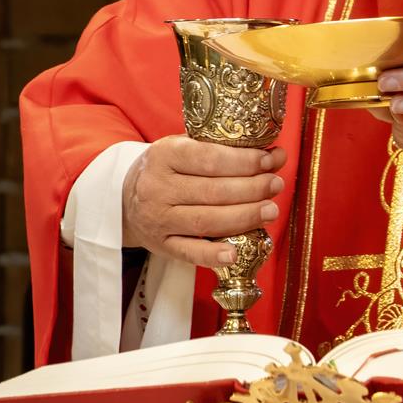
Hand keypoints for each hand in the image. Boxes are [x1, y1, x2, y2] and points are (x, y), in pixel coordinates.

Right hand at [122, 137, 285, 269]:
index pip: (210, 158)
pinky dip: (213, 255)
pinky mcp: (161, 245)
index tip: (270, 160)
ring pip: (206, 221)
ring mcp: (158, 219)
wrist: (125, 198)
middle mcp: (158, 187)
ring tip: (271, 210)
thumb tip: (276, 155)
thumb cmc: (168, 168)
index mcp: (165, 155)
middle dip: (252, 188)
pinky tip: (235, 253)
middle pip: (213, 191)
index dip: (245, 161)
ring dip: (244, 217)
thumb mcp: (187, 147)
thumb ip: (227, 150)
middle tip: (276, 185)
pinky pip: (189, 253)